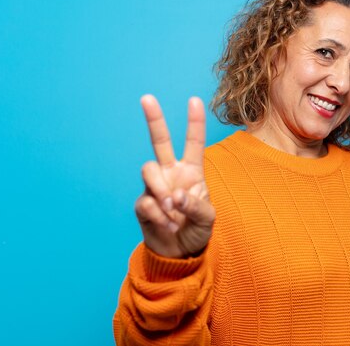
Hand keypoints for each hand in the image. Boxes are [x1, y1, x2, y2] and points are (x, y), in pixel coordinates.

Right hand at [134, 95, 215, 257]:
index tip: (194, 100)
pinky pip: (146, 200)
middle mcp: (171, 173)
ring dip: (162, 190)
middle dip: (154, 119)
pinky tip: (168, 225)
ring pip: (148, 169)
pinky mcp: (142, 203)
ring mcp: (155, 186)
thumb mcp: (207, 219)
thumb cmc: (196, 230)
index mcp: (192, 172)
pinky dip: (159, 215)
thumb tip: (175, 196)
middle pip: (159, 141)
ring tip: (173, 212)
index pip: (193, 143)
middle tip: (147, 97)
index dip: (194, 122)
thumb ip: (195, 205)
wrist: (179, 253)